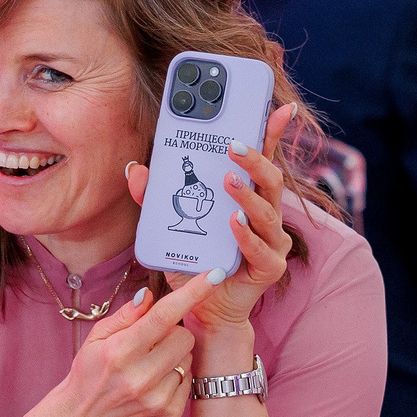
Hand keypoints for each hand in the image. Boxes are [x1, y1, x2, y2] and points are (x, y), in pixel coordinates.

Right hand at [44, 274, 219, 416]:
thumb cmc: (88, 375)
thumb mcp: (97, 338)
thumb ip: (126, 316)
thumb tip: (149, 295)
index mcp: (120, 352)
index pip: (163, 316)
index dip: (192, 293)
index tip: (214, 275)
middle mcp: (140, 377)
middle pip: (185, 337)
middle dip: (173, 333)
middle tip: (153, 342)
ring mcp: (156, 399)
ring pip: (188, 359)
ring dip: (174, 356)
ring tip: (149, 366)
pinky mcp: (168, 416)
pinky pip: (188, 381)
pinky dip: (175, 377)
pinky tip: (154, 384)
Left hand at [126, 105, 295, 333]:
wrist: (204, 308)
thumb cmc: (195, 262)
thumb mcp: (171, 226)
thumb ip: (156, 198)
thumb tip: (136, 170)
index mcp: (251, 199)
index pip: (265, 160)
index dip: (273, 133)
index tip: (280, 107)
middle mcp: (268, 217)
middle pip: (271, 181)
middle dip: (255, 160)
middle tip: (233, 145)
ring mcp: (272, 243)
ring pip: (268, 212)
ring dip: (248, 194)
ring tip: (229, 181)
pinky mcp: (269, 269)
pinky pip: (260, 249)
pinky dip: (245, 235)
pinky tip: (232, 222)